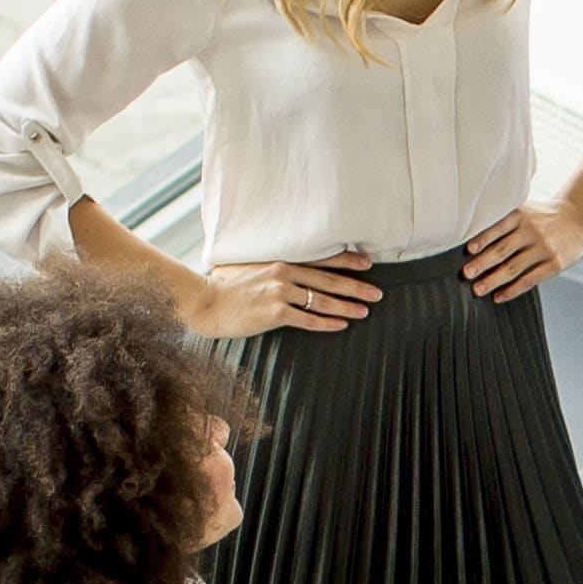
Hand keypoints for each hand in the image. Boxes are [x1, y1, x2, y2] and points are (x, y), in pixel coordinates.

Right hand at [181, 252, 376, 335]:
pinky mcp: (274, 313)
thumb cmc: (224, 285)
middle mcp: (283, 272)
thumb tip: (288, 266)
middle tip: (378, 293)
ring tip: (365, 311)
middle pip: (328, 280)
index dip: (346, 261)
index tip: (367, 264)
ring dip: (347, 306)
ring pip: (322, 300)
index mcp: (280, 259)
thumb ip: (272, 265)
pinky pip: (308, 319)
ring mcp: (279, 292)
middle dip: (356, 286)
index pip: (321, 258)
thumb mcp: (250, 266)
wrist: (205, 302)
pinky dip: (326, 322)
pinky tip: (341, 325)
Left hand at [465, 199, 582, 302]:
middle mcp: (532, 230)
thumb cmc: (542, 216)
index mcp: (521, 214)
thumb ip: (503, 219)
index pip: (498, 227)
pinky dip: (512, 290)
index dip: (483, 239)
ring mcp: (545, 248)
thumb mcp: (525, 209)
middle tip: (466, 274)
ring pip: (514, 267)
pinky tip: (499, 296)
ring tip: (477, 290)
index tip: (468, 250)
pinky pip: (530, 280)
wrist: (577, 218)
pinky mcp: (555, 264)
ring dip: (493, 280)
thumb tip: (472, 242)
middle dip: (483, 263)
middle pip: (503, 249)